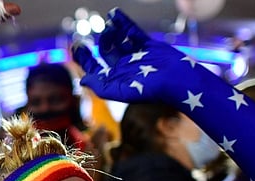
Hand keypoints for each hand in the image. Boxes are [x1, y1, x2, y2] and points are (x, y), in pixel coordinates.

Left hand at [71, 8, 191, 103]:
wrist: (177, 79)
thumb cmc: (151, 89)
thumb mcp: (121, 92)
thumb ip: (101, 86)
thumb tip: (83, 79)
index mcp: (116, 80)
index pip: (95, 68)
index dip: (84, 58)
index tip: (77, 46)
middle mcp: (125, 67)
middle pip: (106, 51)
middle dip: (100, 42)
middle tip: (94, 33)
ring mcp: (136, 55)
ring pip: (119, 40)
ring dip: (111, 32)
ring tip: (108, 25)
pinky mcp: (147, 45)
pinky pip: (132, 31)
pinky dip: (123, 22)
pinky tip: (114, 14)